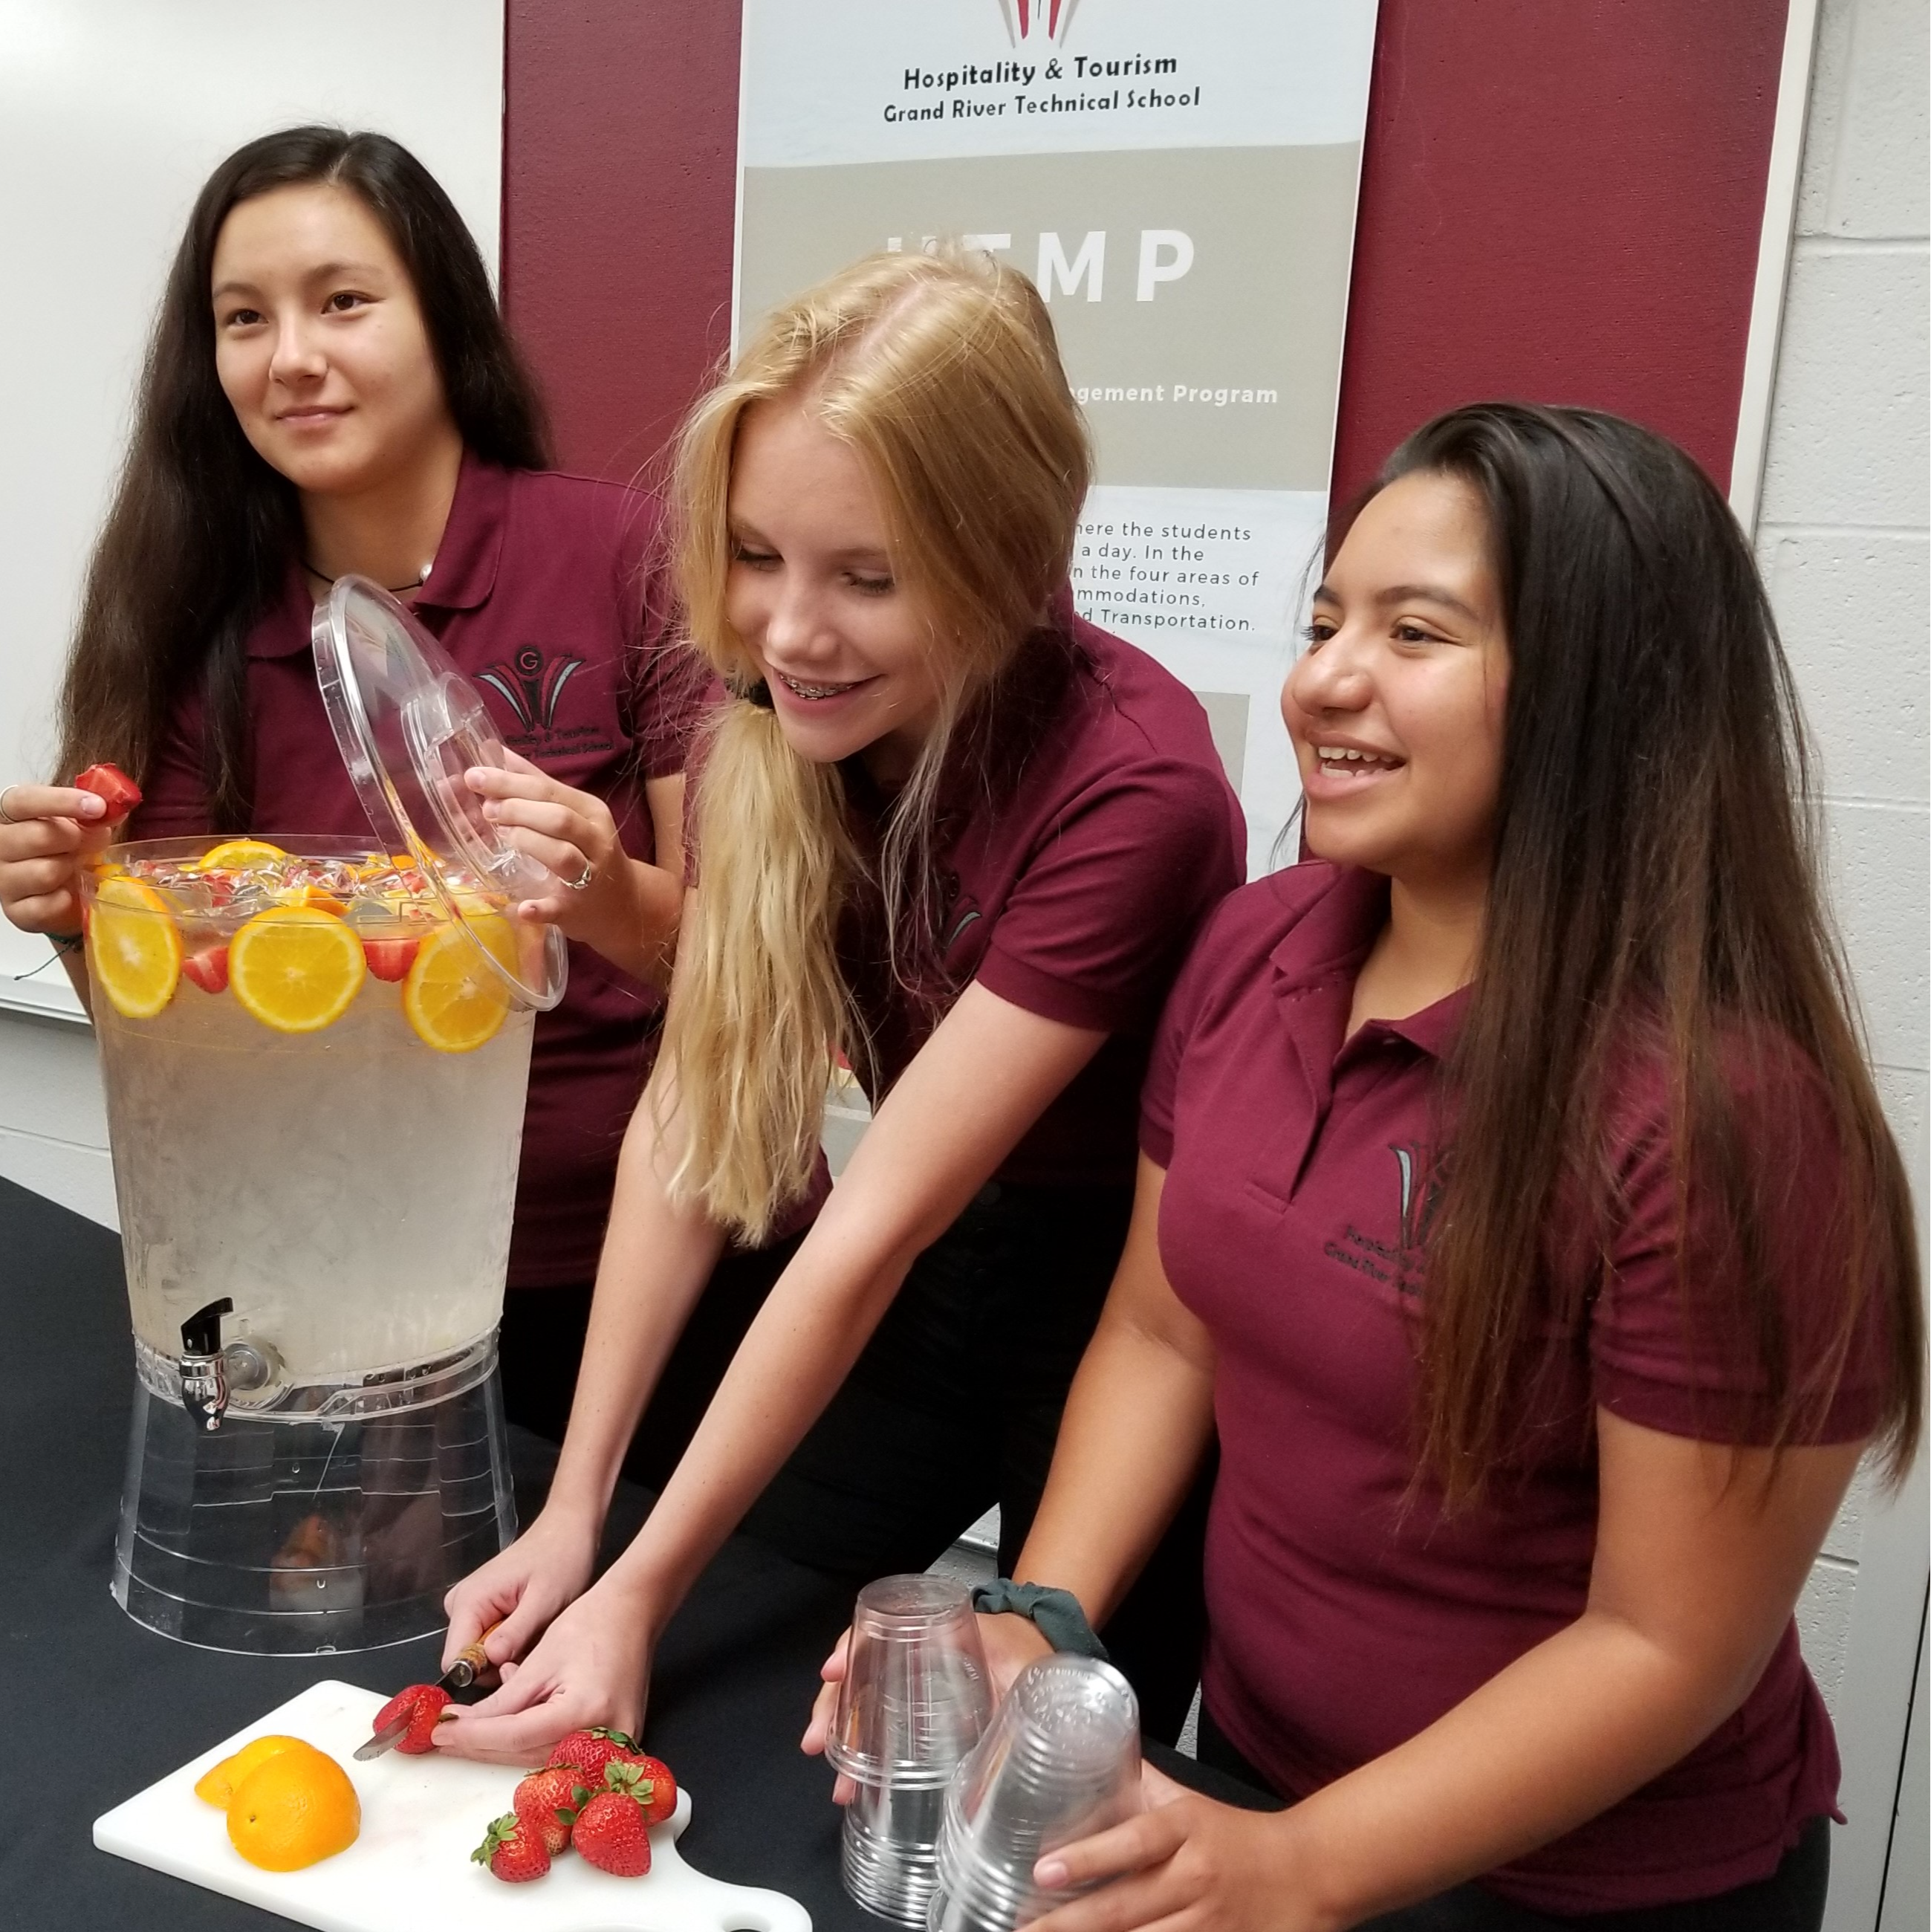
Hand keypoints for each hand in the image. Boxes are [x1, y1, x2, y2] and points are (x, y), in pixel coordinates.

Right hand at [0, 784, 110, 934]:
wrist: (74, 891)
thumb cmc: (72, 850)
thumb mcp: (84, 824)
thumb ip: (94, 813)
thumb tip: (110, 810)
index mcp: (11, 816)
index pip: (23, 801)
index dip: (61, 801)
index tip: (97, 807)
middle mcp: (0, 845)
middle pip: (38, 836)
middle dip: (73, 841)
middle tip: (81, 845)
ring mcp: (4, 880)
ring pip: (45, 872)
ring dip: (69, 870)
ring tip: (72, 870)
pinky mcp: (17, 911)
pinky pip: (49, 904)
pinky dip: (67, 899)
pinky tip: (68, 892)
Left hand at [433, 1575, 657, 1765]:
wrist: (633, 1613)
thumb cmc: (590, 1624)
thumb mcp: (539, 1660)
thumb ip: (503, 1700)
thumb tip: (464, 1725)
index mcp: (585, 1711)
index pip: (516, 1736)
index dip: (473, 1736)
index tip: (440, 1733)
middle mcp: (604, 1738)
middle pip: (527, 1755)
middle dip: (482, 1746)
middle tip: (445, 1737)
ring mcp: (615, 1745)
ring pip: (541, 1759)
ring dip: (502, 1747)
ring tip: (469, 1729)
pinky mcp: (615, 1742)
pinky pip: (561, 1752)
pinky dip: (530, 1743)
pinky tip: (507, 1725)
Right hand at [441, 1503, 599, 1682]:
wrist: (568, 1531)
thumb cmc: (561, 1560)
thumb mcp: (544, 1600)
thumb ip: (515, 1632)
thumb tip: (491, 1661)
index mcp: (469, 1601)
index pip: (455, 1661)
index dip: (483, 1674)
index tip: (515, 1668)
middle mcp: (461, 1605)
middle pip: (469, 1661)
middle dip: (502, 1663)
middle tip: (535, 1646)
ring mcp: (471, 1606)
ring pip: (483, 1654)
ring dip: (511, 1653)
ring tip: (537, 1632)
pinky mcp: (484, 1609)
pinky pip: (491, 1641)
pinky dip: (513, 1642)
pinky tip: (532, 1627)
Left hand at [465, 750, 676, 975]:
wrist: (622, 903)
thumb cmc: (587, 851)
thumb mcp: (572, 813)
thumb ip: (537, 786)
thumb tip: (497, 752)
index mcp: (589, 811)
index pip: (548, 790)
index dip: (510, 782)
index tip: (475, 776)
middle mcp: (594, 840)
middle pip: (558, 818)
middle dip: (519, 810)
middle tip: (487, 809)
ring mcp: (589, 876)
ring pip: (562, 855)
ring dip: (530, 843)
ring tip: (503, 837)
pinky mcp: (577, 910)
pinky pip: (559, 908)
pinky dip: (540, 908)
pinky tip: (523, 907)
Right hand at [800, 1611, 1053, 1802]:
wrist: (1042, 1645)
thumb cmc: (1031, 1651)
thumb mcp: (1025, 1678)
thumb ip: (1012, 1719)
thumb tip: (985, 1789)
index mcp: (935, 1630)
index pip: (880, 1627)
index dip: (852, 1647)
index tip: (834, 1672)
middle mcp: (915, 1648)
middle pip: (858, 1666)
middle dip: (832, 1704)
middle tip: (816, 1743)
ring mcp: (913, 1674)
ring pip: (862, 1695)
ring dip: (840, 1732)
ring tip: (837, 1780)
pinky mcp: (919, 1699)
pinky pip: (878, 1712)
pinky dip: (861, 1742)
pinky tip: (854, 1777)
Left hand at [1026, 1762, 1325, 1931]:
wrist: (1306, 1874)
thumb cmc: (1234, 1835)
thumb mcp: (1189, 1803)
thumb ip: (1140, 1785)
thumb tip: (1091, 1750)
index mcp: (1184, 1830)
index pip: (1132, 1842)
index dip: (1087, 1857)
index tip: (1042, 1870)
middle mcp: (1194, 1878)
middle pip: (1125, 1906)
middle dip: (1070, 1922)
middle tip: (1023, 1927)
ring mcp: (1208, 1923)